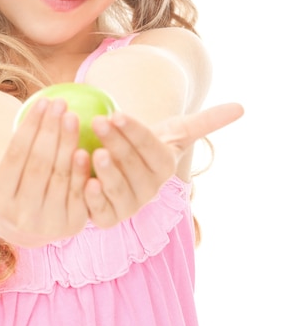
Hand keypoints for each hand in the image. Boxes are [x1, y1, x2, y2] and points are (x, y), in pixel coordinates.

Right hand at [0, 98, 90, 246]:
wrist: (24, 228)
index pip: (15, 157)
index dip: (29, 128)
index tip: (42, 102)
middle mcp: (22, 216)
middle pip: (40, 165)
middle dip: (51, 130)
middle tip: (61, 103)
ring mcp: (49, 224)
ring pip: (61, 176)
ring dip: (69, 143)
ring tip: (73, 115)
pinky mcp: (72, 225)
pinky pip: (80, 192)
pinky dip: (84, 170)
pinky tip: (88, 146)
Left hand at [84, 102, 243, 227]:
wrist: (121, 164)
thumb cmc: (146, 142)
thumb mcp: (174, 130)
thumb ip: (206, 122)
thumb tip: (241, 108)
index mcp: (164, 167)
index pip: (151, 148)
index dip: (135, 132)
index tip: (117, 113)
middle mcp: (149, 191)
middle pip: (133, 167)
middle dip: (116, 143)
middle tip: (99, 122)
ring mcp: (128, 206)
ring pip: (118, 191)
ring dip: (106, 172)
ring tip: (91, 152)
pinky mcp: (106, 217)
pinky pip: (100, 213)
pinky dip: (91, 198)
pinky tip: (83, 182)